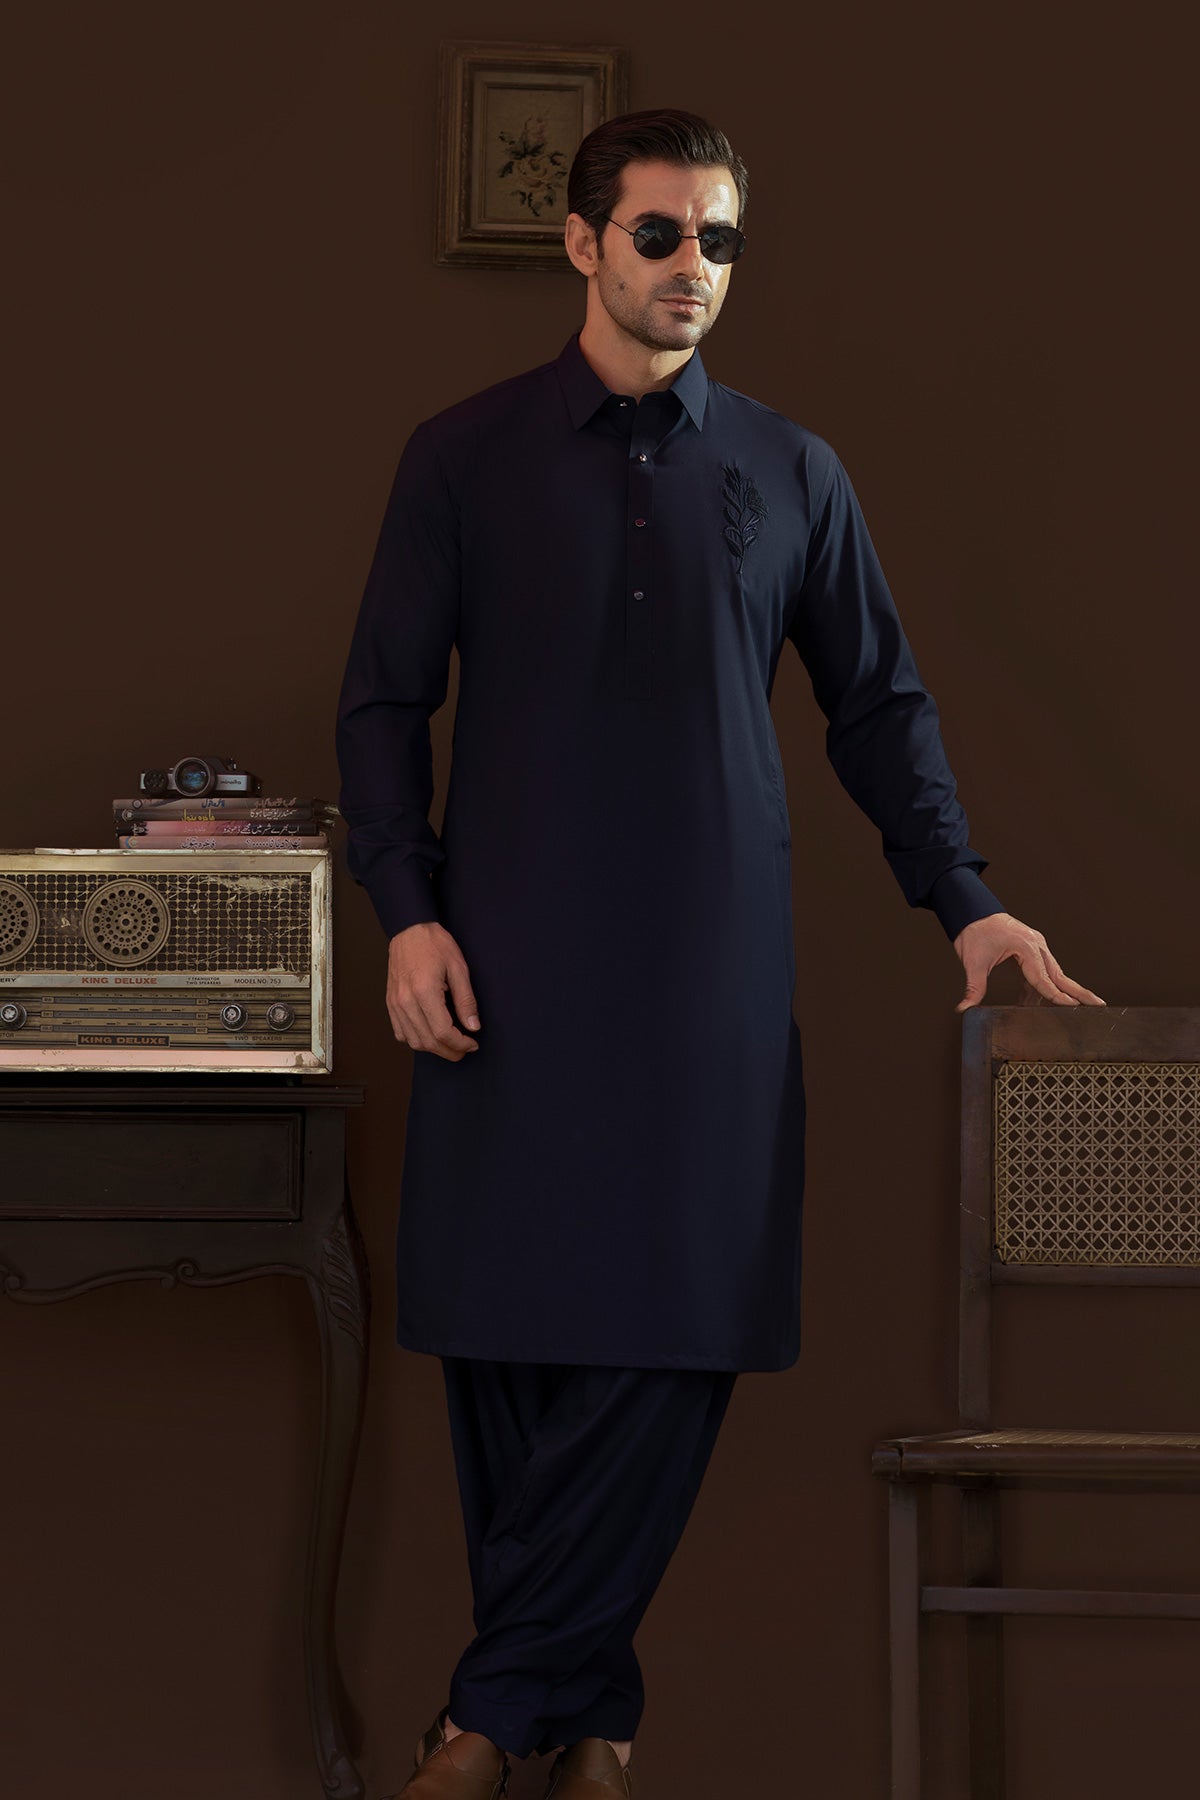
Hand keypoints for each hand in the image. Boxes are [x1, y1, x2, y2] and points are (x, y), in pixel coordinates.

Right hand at [386, 921, 481, 1058]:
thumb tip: (473, 1026)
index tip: (472, 1043)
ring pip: (413, 1041)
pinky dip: (416, 1040)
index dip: (460, 1044)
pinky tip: (429, 1034)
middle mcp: (406, 1001)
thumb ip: (466, 1000)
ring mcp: (395, 1003)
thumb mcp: (459, 968)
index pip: (442, 1032)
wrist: (410, 929)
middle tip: (465, 1049)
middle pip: (428, 1042)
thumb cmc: (435, 944)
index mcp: (424, 991)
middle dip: (450, 1051)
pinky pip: (400, 1032)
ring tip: (450, 1044)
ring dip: (433, 1049)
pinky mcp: (390, 1003)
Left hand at [953, 912, 1104, 1011]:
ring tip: (1074, 1008)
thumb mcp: (973, 962)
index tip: (1072, 1006)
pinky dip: (1039, 987)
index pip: (1043, 978)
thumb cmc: (975, 932)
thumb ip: (973, 987)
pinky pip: (1040, 971)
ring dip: (1059, 991)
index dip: (1056, 995)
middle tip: (1098, 1005)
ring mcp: (1035, 946)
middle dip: (1078, 991)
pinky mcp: (1030, 949)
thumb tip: (964, 1008)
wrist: (972, 911)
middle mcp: (1036, 945)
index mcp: (1026, 946)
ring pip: (1052, 973)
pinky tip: (1033, 1003)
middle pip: (1059, 974)